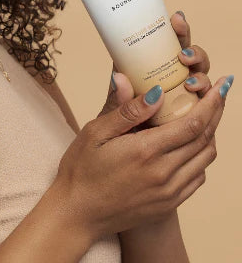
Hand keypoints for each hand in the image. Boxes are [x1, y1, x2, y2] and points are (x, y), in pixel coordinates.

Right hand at [51, 72, 231, 240]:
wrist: (78, 213)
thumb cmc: (81, 169)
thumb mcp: (95, 132)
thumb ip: (125, 110)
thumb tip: (152, 89)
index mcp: (146, 151)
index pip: (192, 123)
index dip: (211, 103)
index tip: (221, 85)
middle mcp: (164, 173)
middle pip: (205, 139)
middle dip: (215, 113)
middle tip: (219, 93)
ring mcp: (169, 192)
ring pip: (205, 158)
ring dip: (210, 134)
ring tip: (205, 115)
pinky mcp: (169, 203)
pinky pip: (197, 177)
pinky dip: (201, 157)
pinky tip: (190, 144)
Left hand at [99, 10, 212, 117]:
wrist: (121, 148)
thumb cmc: (118, 120)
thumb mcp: (114, 107)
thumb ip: (118, 95)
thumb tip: (118, 77)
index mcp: (153, 65)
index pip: (169, 41)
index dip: (178, 28)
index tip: (176, 18)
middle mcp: (173, 75)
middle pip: (192, 56)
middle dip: (193, 52)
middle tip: (183, 56)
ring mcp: (186, 93)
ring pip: (202, 77)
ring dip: (200, 77)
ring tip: (190, 84)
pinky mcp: (195, 112)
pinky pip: (208, 102)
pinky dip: (212, 99)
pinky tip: (212, 99)